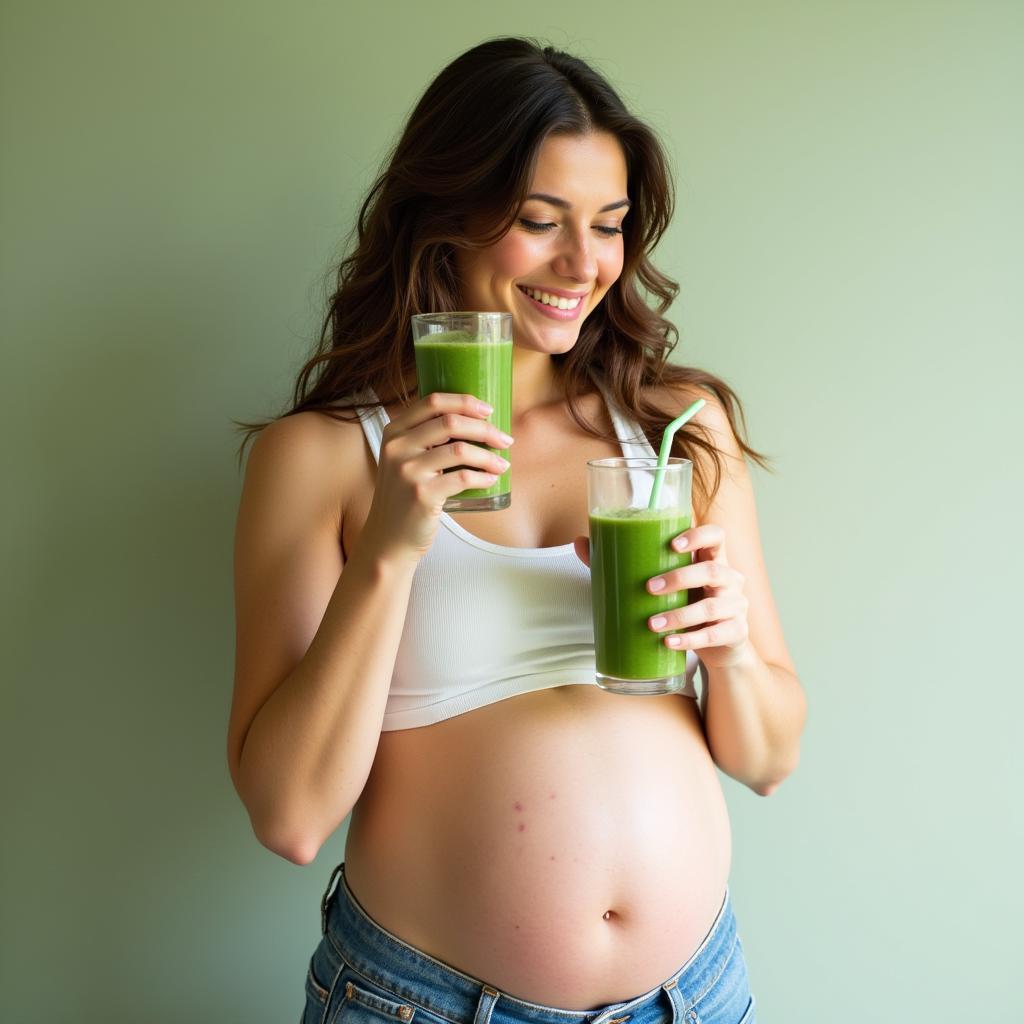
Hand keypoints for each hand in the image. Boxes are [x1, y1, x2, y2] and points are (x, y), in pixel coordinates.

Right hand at [362, 392, 513, 563]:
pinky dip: (483, 476)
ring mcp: (408, 472)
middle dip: (485, 428)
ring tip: (503, 464)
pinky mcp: (422, 495)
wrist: (389, 538)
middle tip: (505, 440)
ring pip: (460, 450)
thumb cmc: (405, 496)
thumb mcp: (404, 461)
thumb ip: (424, 440)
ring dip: (489, 456)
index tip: (488, 410)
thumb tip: (475, 424)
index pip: (432, 402)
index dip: (464, 401)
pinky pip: (462, 478)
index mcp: (394, 432)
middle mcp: (397, 447)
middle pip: (450, 422)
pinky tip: (492, 479)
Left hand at [574, 524, 751, 669]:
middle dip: (678, 578)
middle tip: (648, 588)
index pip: (716, 535)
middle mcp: (729, 578)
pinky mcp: (736, 632)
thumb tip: (581, 542)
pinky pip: (714, 635)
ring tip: (652, 624)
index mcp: (712, 558)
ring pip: (712, 606)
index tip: (672, 544)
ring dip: (679, 615)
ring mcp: (736, 605)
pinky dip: (690, 639)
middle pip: (710, 569)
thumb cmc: (686, 603)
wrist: (719, 645)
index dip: (698, 535)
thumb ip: (627, 562)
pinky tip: (670, 643)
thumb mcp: (665, 582)